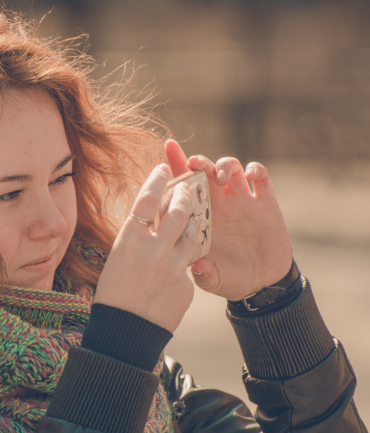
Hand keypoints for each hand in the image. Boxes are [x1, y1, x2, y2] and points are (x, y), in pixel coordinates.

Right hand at [94, 164, 200, 332]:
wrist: (125, 333)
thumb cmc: (113, 294)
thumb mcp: (118, 259)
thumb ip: (136, 238)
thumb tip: (153, 219)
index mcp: (129, 240)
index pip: (147, 198)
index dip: (157, 179)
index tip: (163, 168)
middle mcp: (153, 249)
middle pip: (177, 210)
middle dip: (185, 195)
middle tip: (187, 188)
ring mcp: (173, 267)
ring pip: (193, 233)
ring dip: (195, 221)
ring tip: (194, 216)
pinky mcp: (187, 284)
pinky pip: (189, 265)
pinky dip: (184, 261)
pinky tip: (177, 267)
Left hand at [164, 140, 292, 300]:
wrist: (261, 285)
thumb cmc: (229, 279)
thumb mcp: (213, 279)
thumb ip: (204, 273)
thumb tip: (197, 266)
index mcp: (200, 216)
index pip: (184, 187)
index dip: (176, 166)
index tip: (168, 147)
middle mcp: (218, 204)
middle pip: (205, 171)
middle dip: (198, 161)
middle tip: (195, 163)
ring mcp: (241, 201)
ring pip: (231, 168)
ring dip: (224, 164)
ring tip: (221, 176)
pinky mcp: (265, 204)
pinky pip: (261, 178)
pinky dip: (255, 170)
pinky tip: (250, 174)